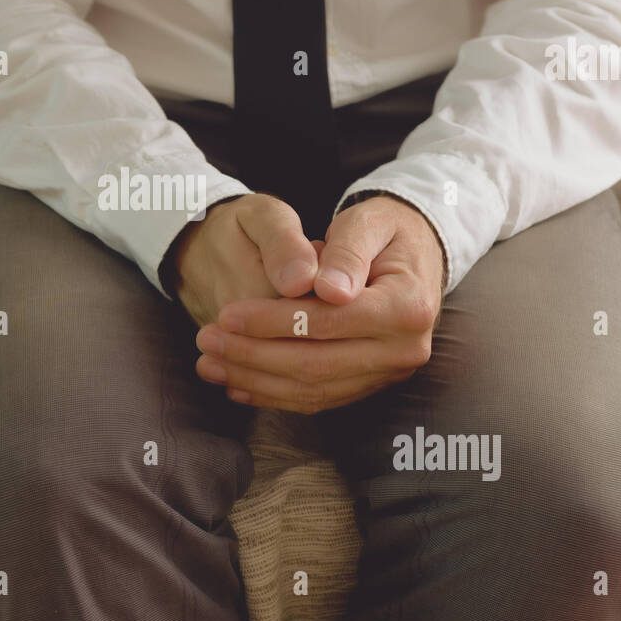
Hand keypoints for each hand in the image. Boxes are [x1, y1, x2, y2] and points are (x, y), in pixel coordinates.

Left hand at [193, 194, 444, 412]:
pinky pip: (318, 398)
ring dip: (255, 380)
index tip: (226, 314)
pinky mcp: (370, 384)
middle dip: (253, 355)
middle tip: (206, 340)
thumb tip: (328, 289)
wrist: (415, 254)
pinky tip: (237, 383)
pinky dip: (274, 394)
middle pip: (317, 364)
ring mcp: (389, 373)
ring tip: (209, 363)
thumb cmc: (384, 231)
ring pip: (313, 388)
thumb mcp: (367, 222)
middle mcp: (404, 349)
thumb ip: (347, 252)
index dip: (272, 321)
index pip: (328, 321)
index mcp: (407, 307)